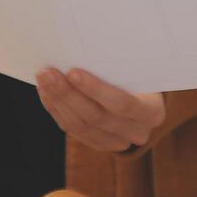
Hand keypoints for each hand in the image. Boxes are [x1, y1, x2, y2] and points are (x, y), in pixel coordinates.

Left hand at [36, 68, 166, 152]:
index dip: (95, 90)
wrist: (145, 100)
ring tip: (44, 80)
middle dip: (68, 94)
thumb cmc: (139, 77)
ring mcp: (118, 143)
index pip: (122, 104)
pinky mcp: (99, 145)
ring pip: (81, 127)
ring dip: (58, 101)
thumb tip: (81, 51)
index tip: (72, 72)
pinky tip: (46, 93)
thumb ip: (118, 67)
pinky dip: (57, 111)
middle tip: (48, 73)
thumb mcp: (137, 72)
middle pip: (97, 117)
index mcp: (152, 112)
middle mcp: (137, 132)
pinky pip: (73, 131)